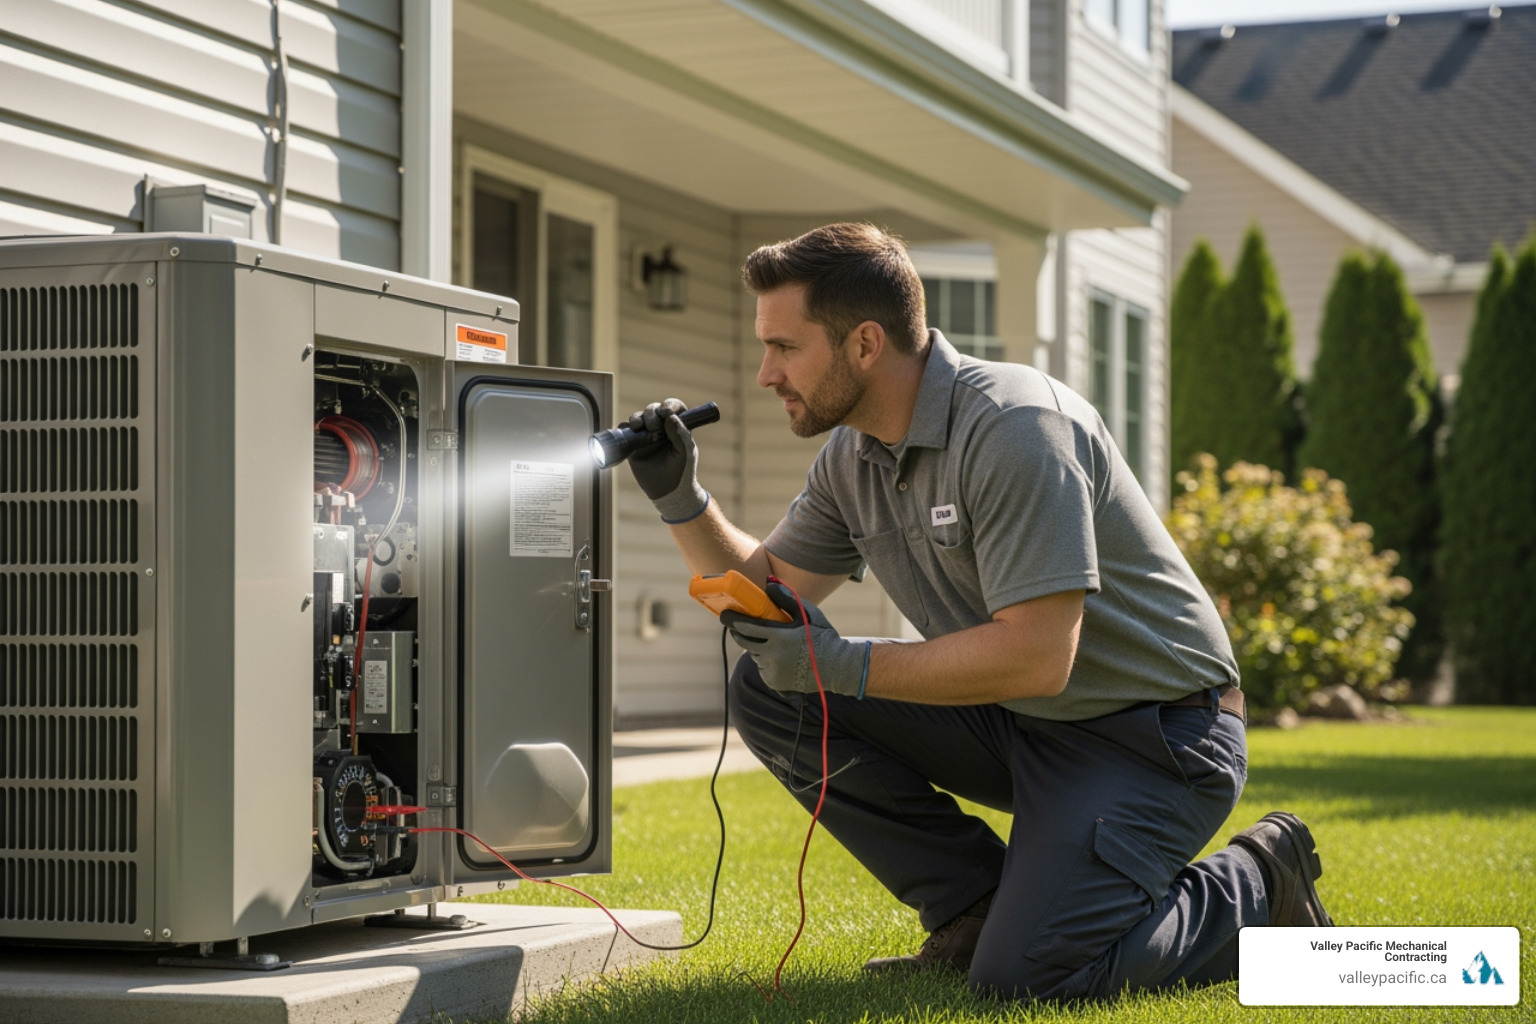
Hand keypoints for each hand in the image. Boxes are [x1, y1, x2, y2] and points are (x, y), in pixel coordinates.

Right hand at [624, 398, 708, 522]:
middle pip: (653, 409)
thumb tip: (670, 417)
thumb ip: (680, 434)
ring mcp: (646, 436)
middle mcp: (661, 428)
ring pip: (638, 417)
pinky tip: (627, 431)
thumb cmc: (682, 471)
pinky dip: (624, 427)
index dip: (669, 404)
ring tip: (638, 427)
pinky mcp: (634, 445)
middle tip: (653, 426)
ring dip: (637, 418)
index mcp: (677, 427)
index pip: (673, 408)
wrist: (668, 491)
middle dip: (651, 413)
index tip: (665, 411)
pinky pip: (625, 431)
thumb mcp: (685, 452)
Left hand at [721, 582, 869, 696]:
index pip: (745, 626)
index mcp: (779, 636)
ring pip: (754, 655)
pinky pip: (762, 668)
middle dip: (738, 632)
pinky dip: (765, 661)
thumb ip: (786, 599)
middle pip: (744, 641)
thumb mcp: (807, 613)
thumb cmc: (822, 636)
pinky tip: (779, 657)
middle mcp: (772, 655)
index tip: (724, 614)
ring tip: (771, 641)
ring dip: (756, 647)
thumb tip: (767, 584)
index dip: (731, 619)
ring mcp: (772, 671)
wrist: (837, 667)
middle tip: (738, 625)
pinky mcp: (774, 682)